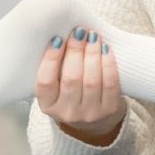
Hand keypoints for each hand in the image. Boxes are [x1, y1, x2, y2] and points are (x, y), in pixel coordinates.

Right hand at [36, 26, 126, 145]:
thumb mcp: (57, 89)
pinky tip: (105, 49)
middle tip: (79, 31)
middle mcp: (67, 113)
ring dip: (92, 53)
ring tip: (93, 36)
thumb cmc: (72, 96)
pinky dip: (108, 63)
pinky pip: (110, 83)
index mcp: (48, 106)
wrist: (95, 123)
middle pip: (71, 78)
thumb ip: (55, 69)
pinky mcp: (109, 110)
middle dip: (75, 51)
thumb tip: (61, 36)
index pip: (45, 81)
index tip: (57, 39)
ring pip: (91, 80)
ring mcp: (89, 114)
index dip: (50, 59)